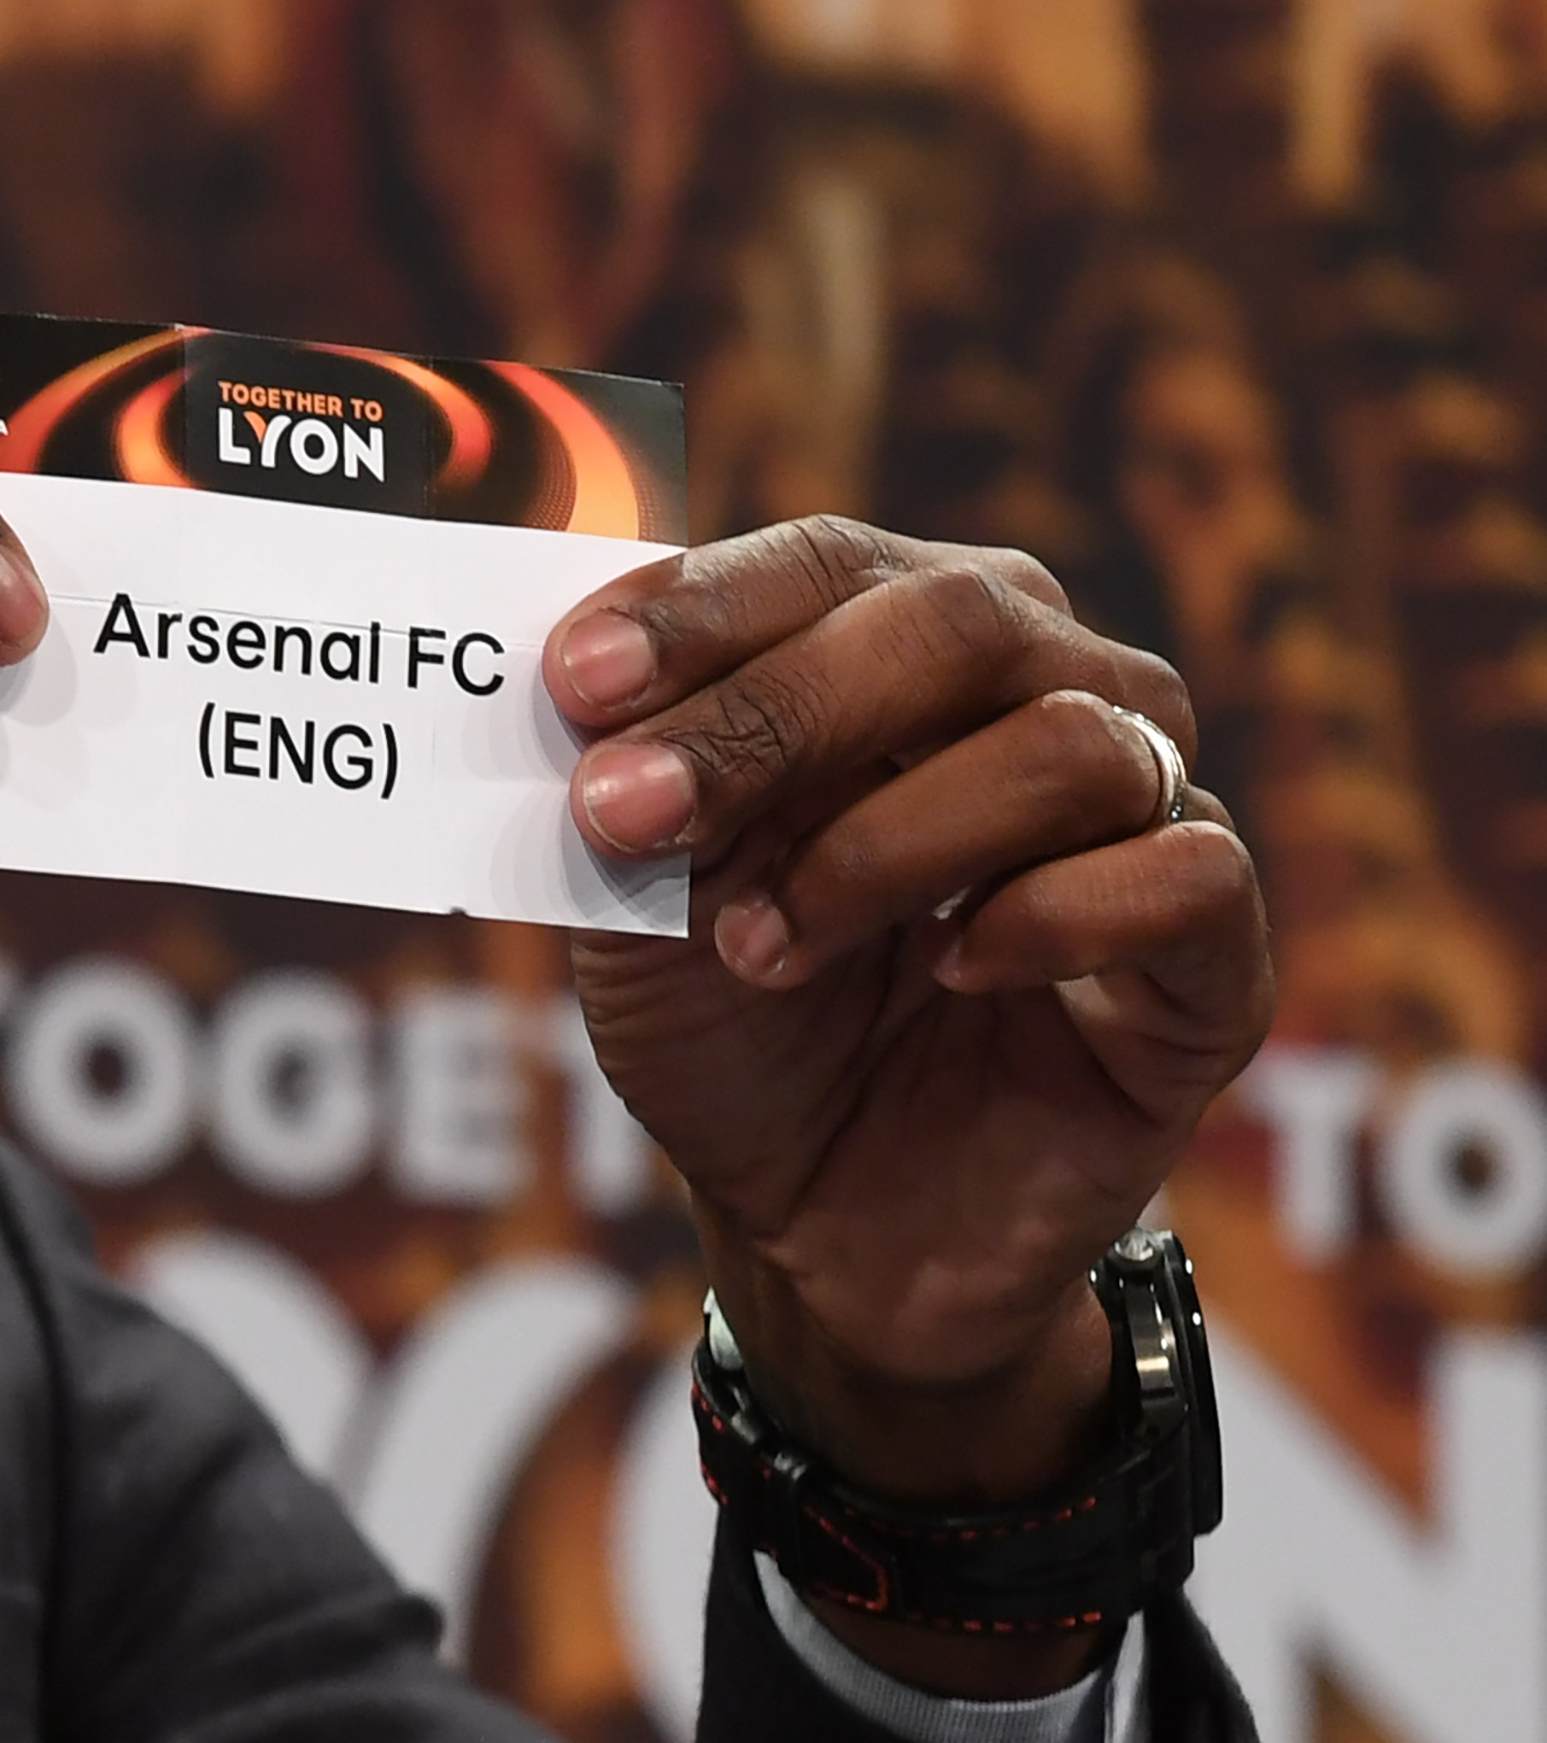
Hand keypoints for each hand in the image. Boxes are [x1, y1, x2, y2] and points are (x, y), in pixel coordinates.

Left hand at [547, 518, 1271, 1683]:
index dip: (702, 608)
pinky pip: (1183, 877)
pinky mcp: (1216, 955)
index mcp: (903, 640)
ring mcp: (1148, 811)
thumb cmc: (735, 1026)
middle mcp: (1048, 688)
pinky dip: (1050, 919)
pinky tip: (951, 969)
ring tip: (763, 945)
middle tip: (631, 812)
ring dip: (883, 844)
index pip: (826, 562)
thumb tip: (576, 694)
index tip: (575, 681)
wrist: (825, 1228)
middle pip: (955, 622)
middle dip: (772, 713)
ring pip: (1067, 746)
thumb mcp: (636, 910)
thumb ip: (621, 796)